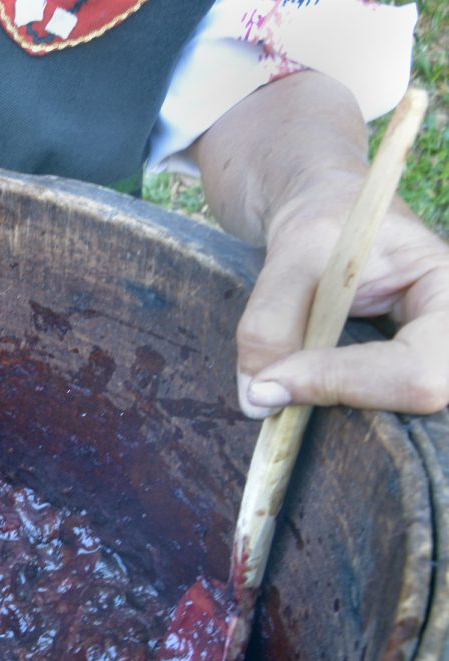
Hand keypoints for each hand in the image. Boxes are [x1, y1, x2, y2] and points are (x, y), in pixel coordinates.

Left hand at [236, 171, 448, 416]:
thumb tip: (258, 401)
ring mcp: (434, 360)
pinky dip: (325, 404)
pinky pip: (371, 412)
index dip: (341, 382)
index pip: (419, 369)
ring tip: (281, 379)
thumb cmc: (321, 220)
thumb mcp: (291, 253)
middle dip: (338, 398)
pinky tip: (297, 382)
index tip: (267, 382)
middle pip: (417, 399)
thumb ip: (271, 323)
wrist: (325, 215)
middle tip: (267, 390)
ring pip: (392, 416)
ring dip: (327, 405)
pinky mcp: (401, 377)